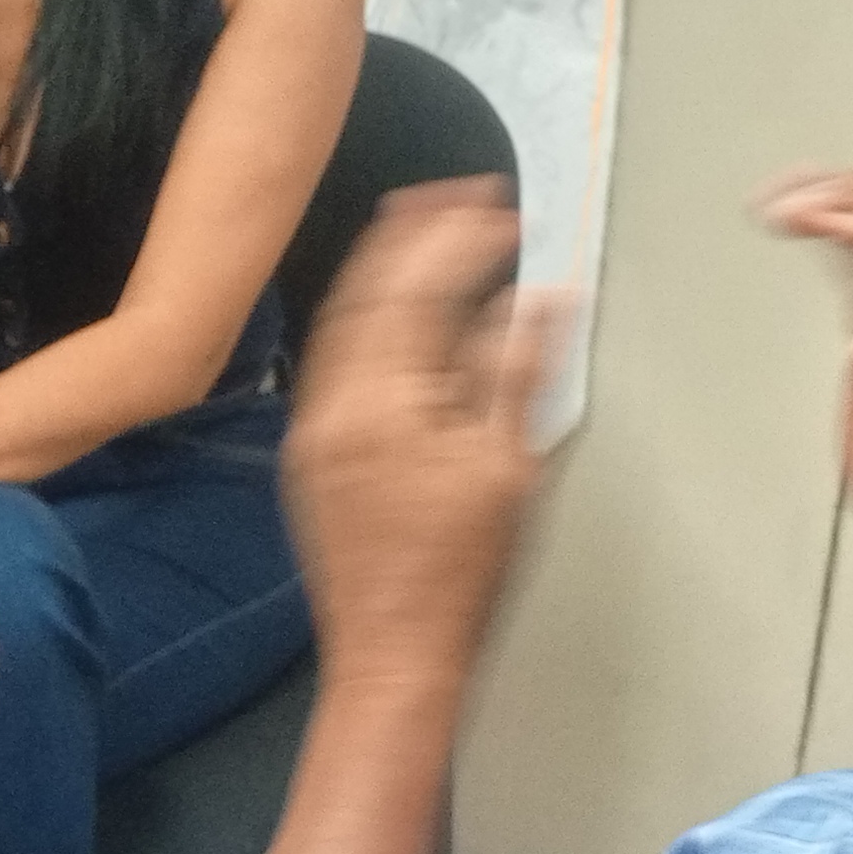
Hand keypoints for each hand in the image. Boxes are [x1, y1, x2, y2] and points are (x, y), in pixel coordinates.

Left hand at [282, 182, 570, 698]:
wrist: (392, 657)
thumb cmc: (460, 576)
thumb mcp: (508, 468)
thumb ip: (517, 371)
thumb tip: (540, 295)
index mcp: (383, 404)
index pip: (417, 290)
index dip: (459, 240)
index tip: (500, 212)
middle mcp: (333, 406)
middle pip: (367, 292)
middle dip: (413, 234)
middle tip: (461, 196)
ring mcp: (314, 431)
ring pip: (343, 323)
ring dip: (384, 269)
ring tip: (425, 228)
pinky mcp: (312, 455)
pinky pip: (334, 361)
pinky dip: (367, 319)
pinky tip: (396, 312)